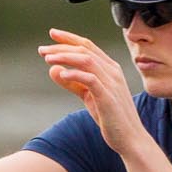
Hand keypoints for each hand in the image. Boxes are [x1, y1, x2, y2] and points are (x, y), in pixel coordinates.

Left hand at [39, 27, 142, 153]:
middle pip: (85, 50)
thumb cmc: (109, 116)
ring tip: (47, 58)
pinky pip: (90, 80)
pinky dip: (75, 74)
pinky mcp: (107, 97)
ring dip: (65, 57)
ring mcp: (111, 83)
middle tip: (42, 49)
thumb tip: (53, 69)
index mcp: (109, 69)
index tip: (52, 33)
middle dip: (62, 47)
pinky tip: (61, 73)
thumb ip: (72, 83)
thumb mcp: (88, 96)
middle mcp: (112, 72)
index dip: (70, 38)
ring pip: (87, 61)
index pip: (88, 46)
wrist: (129, 137)